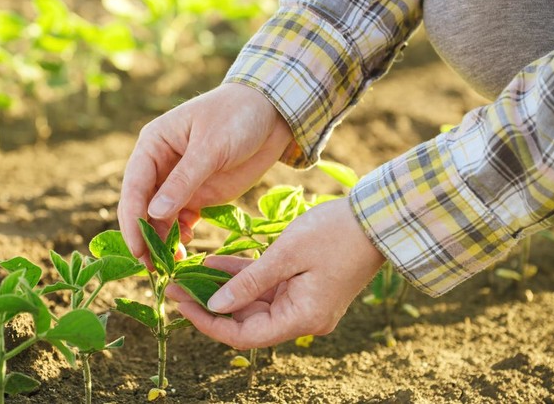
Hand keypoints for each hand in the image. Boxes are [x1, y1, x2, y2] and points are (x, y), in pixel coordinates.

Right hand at [118, 83, 291, 260]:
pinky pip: (180, 221)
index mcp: (153, 145)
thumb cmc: (237, 117)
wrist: (273, 114)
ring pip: (159, 218)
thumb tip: (153, 214)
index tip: (137, 248)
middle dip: (145, 236)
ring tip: (172, 264)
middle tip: (151, 267)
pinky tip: (187, 249)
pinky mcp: (197, 195)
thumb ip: (183, 181)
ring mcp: (178, 183)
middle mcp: (159, 166)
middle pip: (142, 207)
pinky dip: (180, 237)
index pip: (134, 187)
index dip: (132, 219)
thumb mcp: (211, 147)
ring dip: (162, 241)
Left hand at [166, 198, 385, 349]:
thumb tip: (214, 305)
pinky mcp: (303, 285)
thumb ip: (248, 282)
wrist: (378, 218)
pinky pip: (265, 286)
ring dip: (223, 290)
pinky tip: (213, 265)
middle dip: (210, 305)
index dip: (209, 324)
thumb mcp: (286, 255)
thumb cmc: (335, 234)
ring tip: (187, 276)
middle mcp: (302, 317)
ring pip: (253, 302)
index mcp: (302, 318)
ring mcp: (303, 301)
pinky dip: (242, 277)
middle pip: (246, 321)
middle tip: (175, 287)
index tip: (181, 305)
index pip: (245, 336)